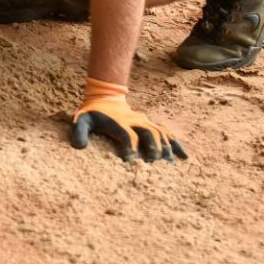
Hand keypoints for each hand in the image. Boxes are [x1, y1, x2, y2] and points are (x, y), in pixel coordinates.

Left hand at [70, 78, 187, 162]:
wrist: (106, 97)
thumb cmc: (93, 114)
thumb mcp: (82, 120)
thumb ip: (79, 132)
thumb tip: (79, 148)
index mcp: (119, 121)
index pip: (127, 134)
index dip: (129, 147)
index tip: (129, 162)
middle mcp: (135, 121)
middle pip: (149, 133)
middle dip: (153, 149)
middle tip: (152, 166)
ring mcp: (146, 122)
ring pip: (161, 133)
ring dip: (166, 149)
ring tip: (169, 166)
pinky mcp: (152, 125)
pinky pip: (167, 134)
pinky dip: (177, 145)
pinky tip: (184, 158)